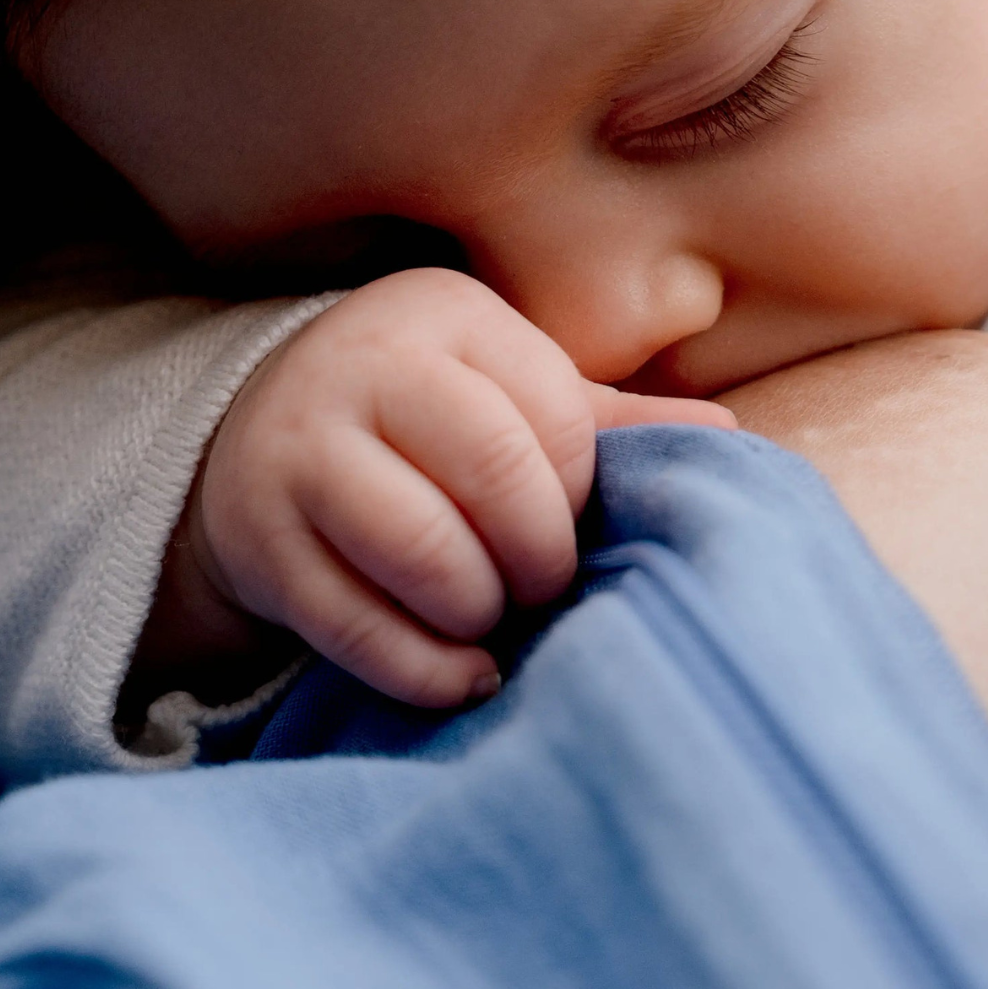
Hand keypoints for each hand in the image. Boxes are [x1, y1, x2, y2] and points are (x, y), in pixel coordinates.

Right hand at [147, 270, 733, 707]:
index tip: (572, 519)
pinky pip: (353, 625)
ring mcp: (299, 451)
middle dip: (539, 555)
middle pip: (494, 473)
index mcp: (447, 316)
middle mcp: (365, 367)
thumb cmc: (430, 411)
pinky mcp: (257, 539)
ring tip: (492, 618)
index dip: (579, 490)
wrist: (265, 425)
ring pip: (420, 550)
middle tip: (543, 586)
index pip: (555, 413)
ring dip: (479, 609)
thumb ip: (607, 417)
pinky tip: (461, 672)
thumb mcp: (510, 385)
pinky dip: (422, 669)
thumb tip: (730, 433)